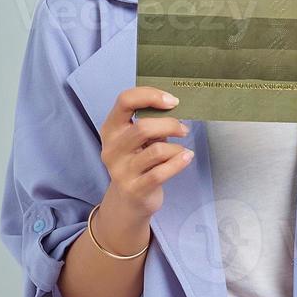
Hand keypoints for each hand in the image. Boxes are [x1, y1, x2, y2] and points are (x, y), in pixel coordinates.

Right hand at [99, 87, 193, 219]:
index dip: (150, 95)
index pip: (125, 100)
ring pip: (156, 151)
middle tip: (183, 129)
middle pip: (143, 127)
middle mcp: (112, 149)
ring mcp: (121, 171)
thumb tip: (174, 104)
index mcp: (110, 129)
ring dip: (176, 148)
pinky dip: (178, 162)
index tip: (172, 101)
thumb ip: (150, 122)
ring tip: (182, 150)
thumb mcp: (138, 140)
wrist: (128, 201)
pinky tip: (186, 157)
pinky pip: (161, 173)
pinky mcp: (135, 189)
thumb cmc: (138, 162)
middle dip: (169, 125)